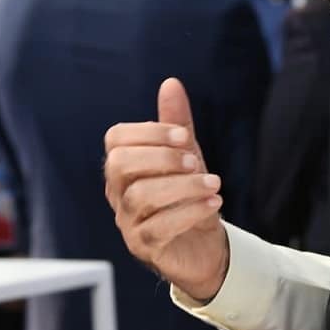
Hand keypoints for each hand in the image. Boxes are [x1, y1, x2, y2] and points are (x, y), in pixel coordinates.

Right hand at [104, 78, 228, 301]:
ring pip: (141, 196)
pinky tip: (213, 204)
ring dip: (183, 186)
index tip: (183, 136)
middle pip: (119, 164)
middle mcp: (118, 193)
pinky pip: (158, 228)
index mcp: (123, 167)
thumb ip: (176, 124)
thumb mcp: (186, 157)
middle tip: (195, 161)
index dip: (149, 133)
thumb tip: (171, 83)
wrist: (202, 246)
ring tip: (213, 183)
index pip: (116, 139)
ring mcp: (127, 221)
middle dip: (161, 157)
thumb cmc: (187, 197)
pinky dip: (189, 212)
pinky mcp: (144, 246)